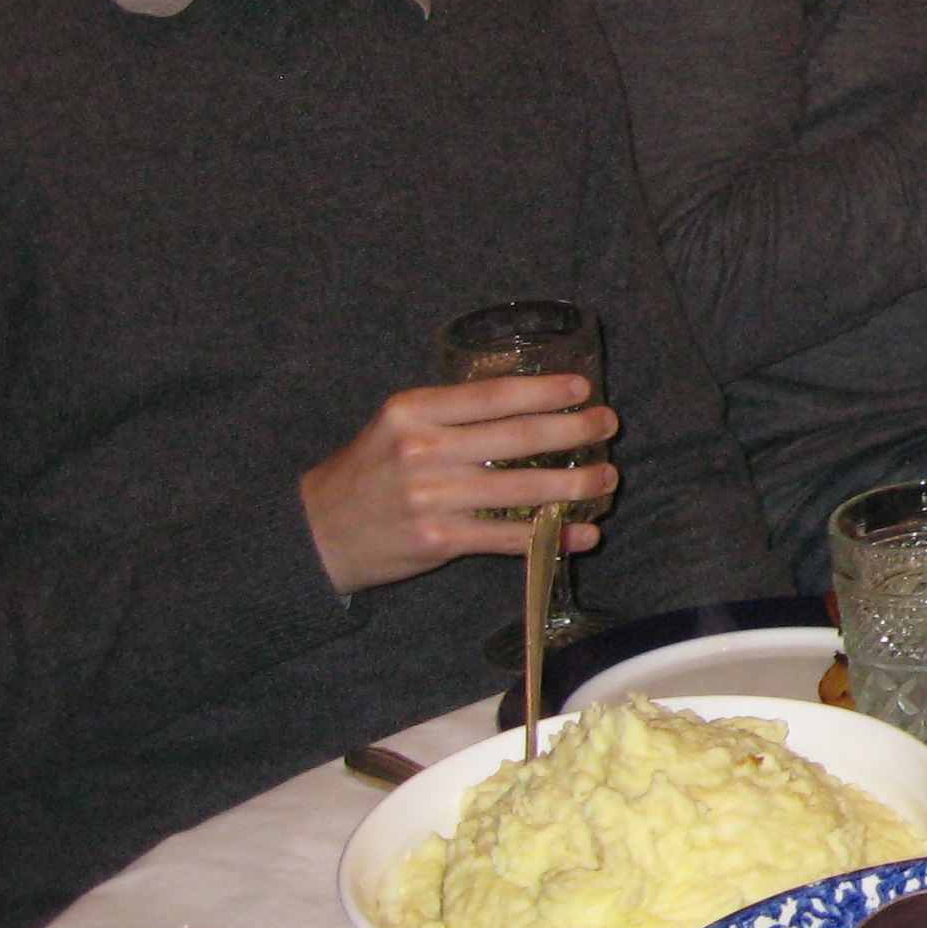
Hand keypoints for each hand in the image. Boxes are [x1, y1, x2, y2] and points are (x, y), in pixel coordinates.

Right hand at [302, 375, 616, 596]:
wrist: (318, 532)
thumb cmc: (368, 472)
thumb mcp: (396, 426)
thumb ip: (450, 414)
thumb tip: (527, 403)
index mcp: (412, 411)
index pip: (493, 395)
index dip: (544, 390)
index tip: (583, 388)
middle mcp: (423, 450)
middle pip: (518, 437)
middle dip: (574, 430)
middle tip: (609, 425)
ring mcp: (432, 497)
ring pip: (522, 489)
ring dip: (575, 484)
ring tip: (607, 478)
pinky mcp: (439, 539)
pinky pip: (509, 537)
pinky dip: (553, 537)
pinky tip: (583, 534)